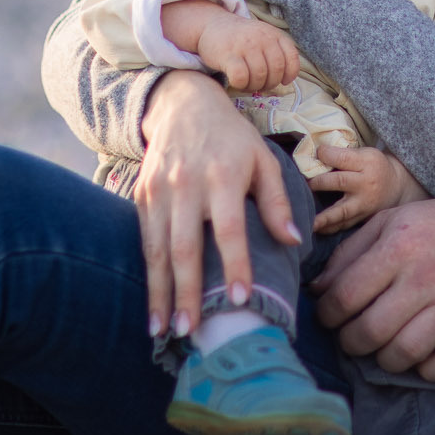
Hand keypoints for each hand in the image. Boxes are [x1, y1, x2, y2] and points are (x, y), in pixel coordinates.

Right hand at [134, 70, 299, 340]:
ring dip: (159, 292)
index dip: (234, 264)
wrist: (183, 102)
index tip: (239, 298)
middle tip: (190, 331)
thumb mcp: (263, 159)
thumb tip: (294, 240)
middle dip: (186, 292)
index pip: (229, 228)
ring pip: (157, 249)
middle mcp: (187, 184)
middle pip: (185, 246)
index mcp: (224, 175)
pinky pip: (143, 239)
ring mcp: (159, 189)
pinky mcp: (140, 193)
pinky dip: (148, 273)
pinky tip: (154, 302)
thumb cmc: (232, 137)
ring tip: (162, 330)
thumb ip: (276, 201)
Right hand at [194, 12, 300, 91]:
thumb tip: (286, 79)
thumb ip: (276, 52)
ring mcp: (245, 46)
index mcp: (274, 34)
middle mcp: (262, 38)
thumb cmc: (241, 38)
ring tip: (247, 84)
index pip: (291, 57)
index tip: (283, 81)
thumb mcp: (264, 37)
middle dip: (269, 84)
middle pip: (275, 71)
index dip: (290, 73)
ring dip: (254, 86)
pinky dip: (241, 84)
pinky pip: (241, 77)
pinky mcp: (228, 55)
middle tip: (259, 85)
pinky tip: (236, 81)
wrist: (213, 25)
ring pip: (259, 76)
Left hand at [310, 144, 429, 233]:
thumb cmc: (375, 167)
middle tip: (303, 183)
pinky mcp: (362, 219)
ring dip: (323, 217)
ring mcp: (364, 204)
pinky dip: (329, 228)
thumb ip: (343, 155)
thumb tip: (313, 155)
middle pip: (339, 181)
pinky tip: (316, 229)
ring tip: (309, 222)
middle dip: (318, 182)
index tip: (314, 153)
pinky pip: (344, 225)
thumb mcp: (365, 154)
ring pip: (342, 211)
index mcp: (367, 162)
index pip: (342, 158)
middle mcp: (366, 184)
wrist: (396, 186)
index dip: (324, 155)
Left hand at [311, 193, 434, 379]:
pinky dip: (425, 368)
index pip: (345, 297)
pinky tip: (419, 352)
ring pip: (403, 354)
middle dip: (350, 341)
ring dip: (384, 358)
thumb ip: (349, 253)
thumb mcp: (390, 221)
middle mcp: (427, 278)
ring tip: (383, 345)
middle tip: (351, 336)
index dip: (327, 315)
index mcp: (400, 247)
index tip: (329, 316)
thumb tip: (317, 291)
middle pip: (369, 332)